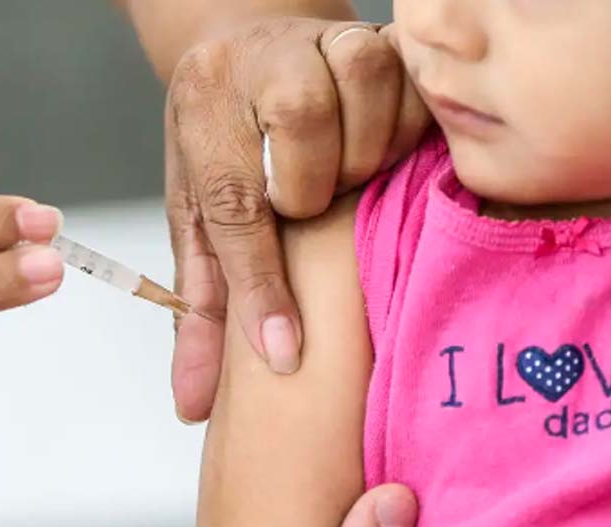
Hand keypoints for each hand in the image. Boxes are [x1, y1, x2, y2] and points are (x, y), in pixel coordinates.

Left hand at [165, 16, 429, 420]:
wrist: (252, 49)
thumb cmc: (225, 144)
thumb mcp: (198, 220)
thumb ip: (201, 311)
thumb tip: (192, 406)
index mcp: (204, 110)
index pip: (232, 206)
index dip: (261, 286)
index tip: (284, 354)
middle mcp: (261, 63)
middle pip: (304, 143)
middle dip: (314, 195)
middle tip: (314, 205)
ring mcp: (324, 43)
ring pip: (366, 106)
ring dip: (364, 160)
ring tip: (348, 174)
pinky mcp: (382, 37)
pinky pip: (418, 93)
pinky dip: (410, 132)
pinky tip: (387, 149)